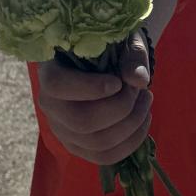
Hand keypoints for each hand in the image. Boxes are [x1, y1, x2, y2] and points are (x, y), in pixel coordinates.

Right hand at [36, 30, 153, 165]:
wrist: (107, 58)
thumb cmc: (110, 43)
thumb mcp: (123, 38)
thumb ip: (132, 54)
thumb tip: (139, 80)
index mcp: (51, 69)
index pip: (58, 85)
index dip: (89, 88)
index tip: (117, 82)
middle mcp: (50, 104)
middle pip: (81, 121)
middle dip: (121, 108)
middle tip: (139, 89)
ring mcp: (62, 129)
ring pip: (97, 142)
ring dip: (131, 124)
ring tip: (146, 99)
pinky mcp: (79, 145)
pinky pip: (105, 156)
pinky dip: (131, 142)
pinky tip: (144, 119)